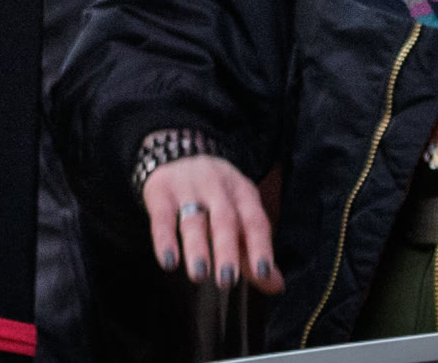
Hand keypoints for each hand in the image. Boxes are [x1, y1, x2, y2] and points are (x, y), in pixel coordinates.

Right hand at [140, 155, 283, 293]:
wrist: (179, 152)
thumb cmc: (216, 197)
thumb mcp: (239, 216)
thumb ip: (253, 252)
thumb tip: (276, 285)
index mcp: (243, 194)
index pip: (255, 221)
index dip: (260, 247)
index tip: (262, 273)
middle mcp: (218, 188)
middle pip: (225, 219)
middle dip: (226, 250)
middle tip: (227, 281)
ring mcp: (188, 188)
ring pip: (194, 219)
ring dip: (197, 248)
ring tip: (199, 275)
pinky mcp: (161, 191)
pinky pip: (163, 217)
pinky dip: (165, 240)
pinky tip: (169, 262)